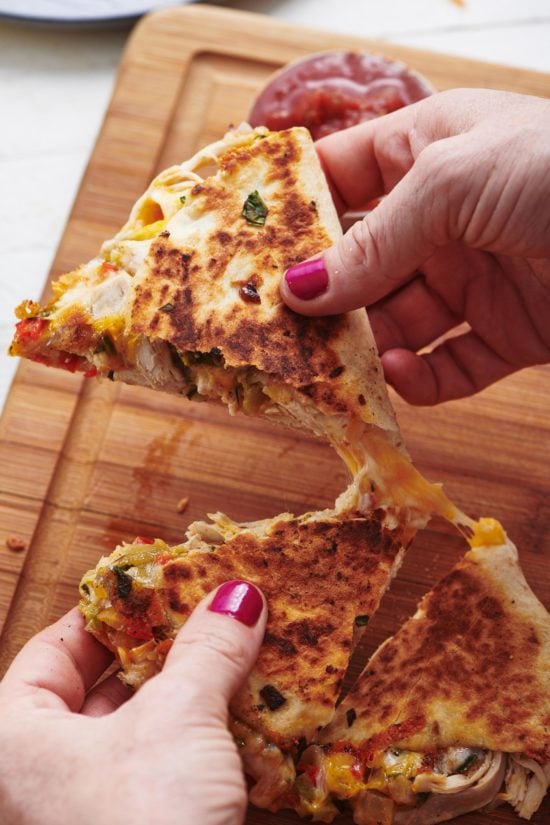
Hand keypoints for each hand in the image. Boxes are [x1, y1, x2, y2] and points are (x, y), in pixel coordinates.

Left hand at [0, 580, 265, 824]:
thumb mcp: (179, 722)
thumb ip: (208, 650)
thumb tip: (240, 596)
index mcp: (12, 740)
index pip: (58, 647)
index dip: (114, 610)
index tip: (162, 584)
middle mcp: (36, 777)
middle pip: (102, 686)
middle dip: (164, 651)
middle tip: (210, 614)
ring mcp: (84, 808)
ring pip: (138, 730)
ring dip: (190, 695)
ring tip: (235, 653)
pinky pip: (162, 769)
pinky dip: (199, 740)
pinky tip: (243, 716)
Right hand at [282, 88, 549, 403]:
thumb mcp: (450, 184)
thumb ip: (372, 241)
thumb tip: (300, 289)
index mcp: (427, 154)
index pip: (340, 177)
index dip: (293, 210)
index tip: (246, 249)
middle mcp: (445, 219)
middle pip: (360, 263)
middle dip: (323, 297)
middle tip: (280, 328)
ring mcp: (474, 278)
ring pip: (395, 322)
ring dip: (365, 346)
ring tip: (336, 364)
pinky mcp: (506, 334)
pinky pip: (448, 365)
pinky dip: (421, 378)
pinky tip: (405, 372)